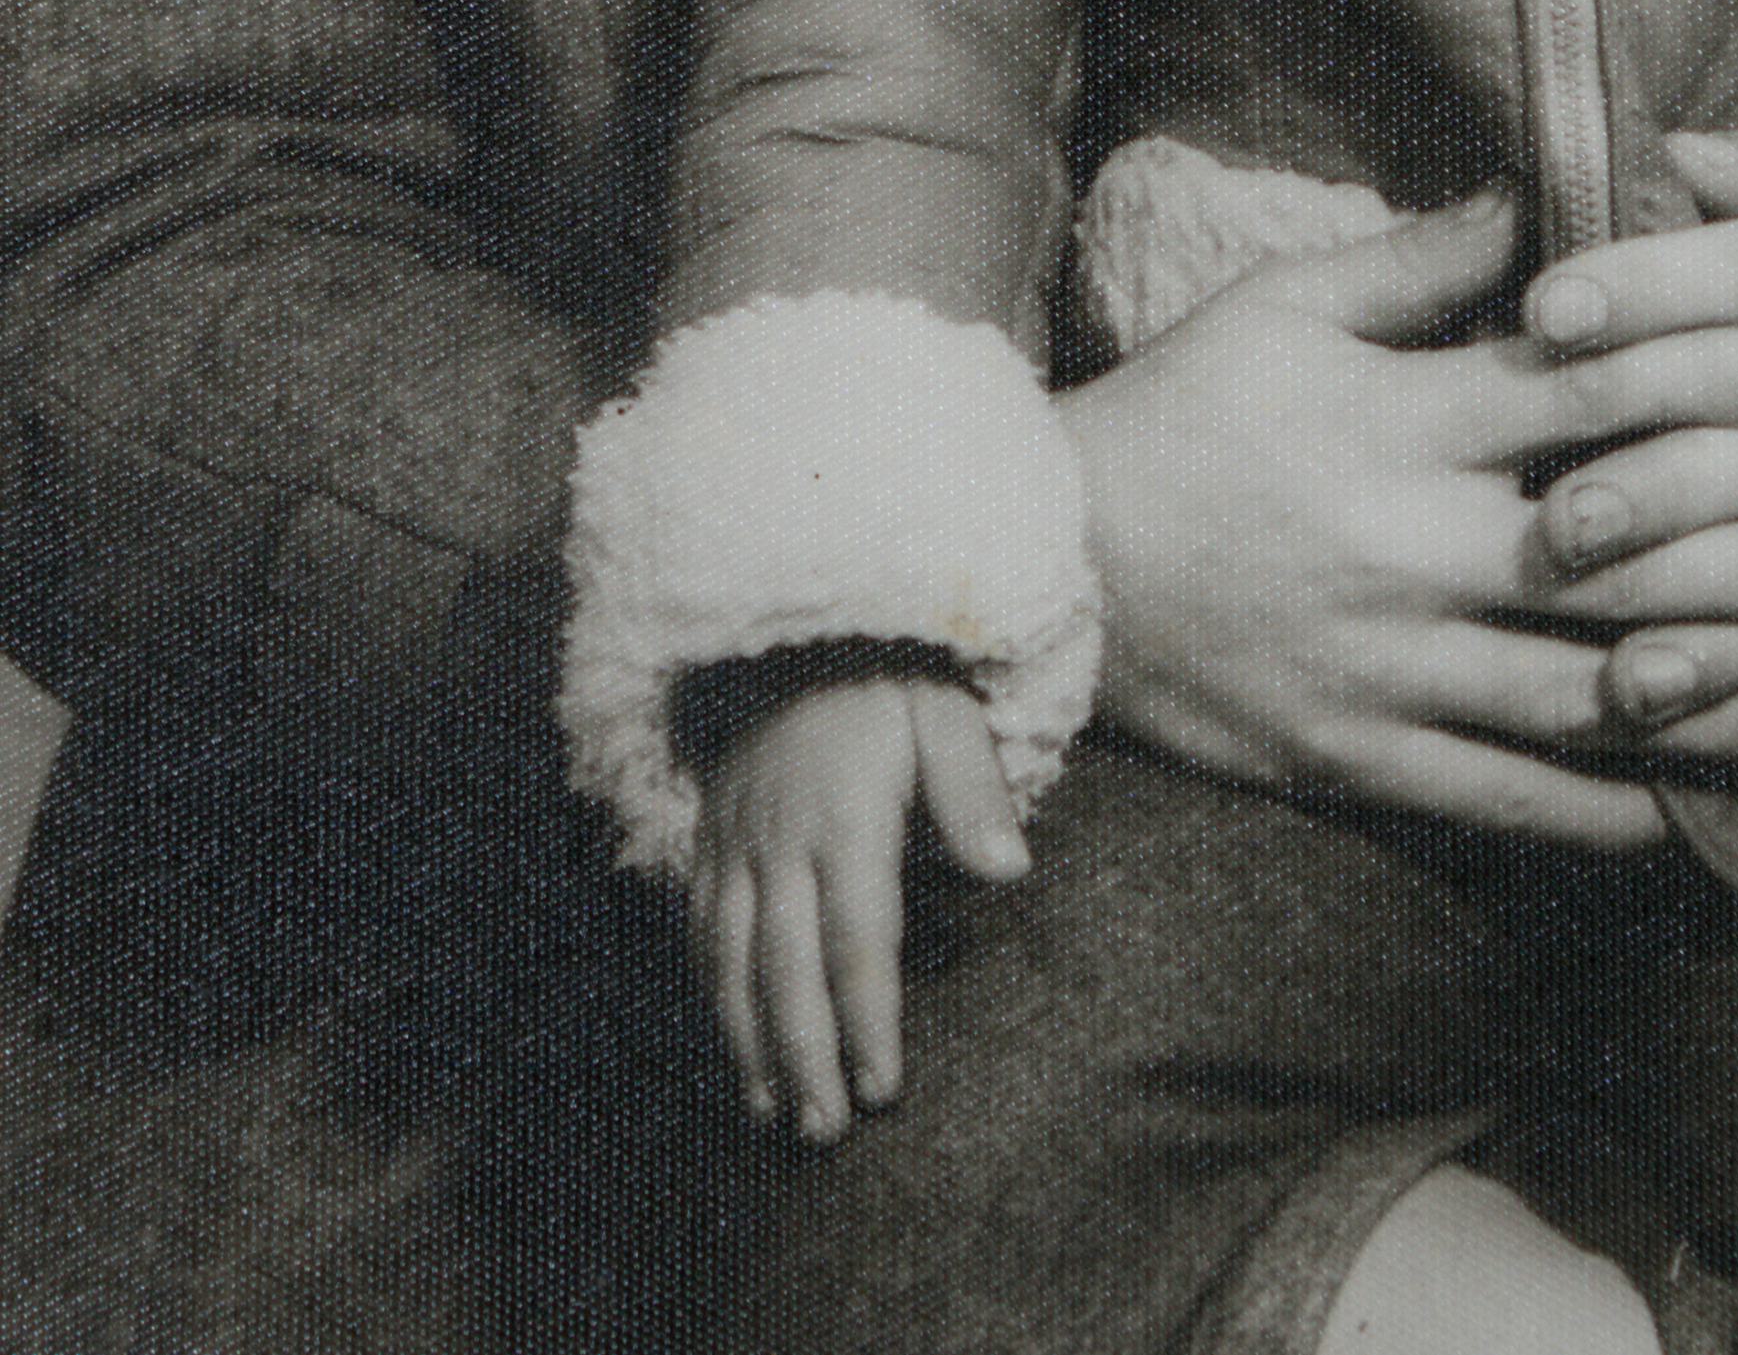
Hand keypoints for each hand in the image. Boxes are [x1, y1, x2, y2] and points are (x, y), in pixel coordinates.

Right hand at [689, 672, 1028, 1139]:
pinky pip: (701, 932)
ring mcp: (735, 845)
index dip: (868, 1019)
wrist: (794, 630)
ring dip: (751, 1045)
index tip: (882, 1089)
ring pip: (733, 963)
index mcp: (845, 817)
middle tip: (824, 1134)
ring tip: (772, 1116)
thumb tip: (1009, 872)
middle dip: (805, 1058)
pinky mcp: (707, 842)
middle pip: (787, 969)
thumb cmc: (886, 680)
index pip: (857, 939)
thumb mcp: (944, 712)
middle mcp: (779, 841)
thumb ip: (973, 790)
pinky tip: (731, 1044)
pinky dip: (712, 997)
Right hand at [1059, 193, 1737, 841]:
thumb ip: (1417, 262)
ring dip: (1721, 700)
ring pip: (1585, 694)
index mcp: (1398, 425)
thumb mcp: (1280, 306)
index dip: (1707, 380)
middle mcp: (1411, 552)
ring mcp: (1392, 670)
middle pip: (1616, 556)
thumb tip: (1535, 194)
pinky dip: (1607, 809)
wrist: (1051, 570)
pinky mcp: (1366, 761)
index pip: (1584, 396)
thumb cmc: (1178, 413)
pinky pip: (1506, 799)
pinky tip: (1701, 811)